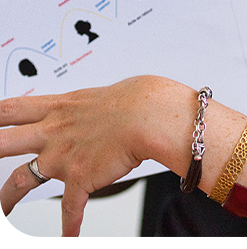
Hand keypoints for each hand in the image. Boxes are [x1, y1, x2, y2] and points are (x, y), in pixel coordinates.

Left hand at [0, 76, 188, 235]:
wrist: (148, 116)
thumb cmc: (135, 99)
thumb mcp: (100, 95)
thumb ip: (85, 106)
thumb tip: (90, 108)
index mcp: (59, 107)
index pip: (13, 108)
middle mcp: (54, 131)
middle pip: (2, 141)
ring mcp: (62, 156)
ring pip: (19, 180)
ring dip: (5, 198)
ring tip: (2, 209)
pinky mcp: (78, 178)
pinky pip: (69, 210)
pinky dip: (69, 226)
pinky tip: (69, 235)